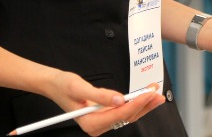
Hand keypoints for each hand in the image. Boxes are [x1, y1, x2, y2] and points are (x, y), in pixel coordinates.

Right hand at [44, 73, 163, 135]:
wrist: (54, 85)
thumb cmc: (63, 86)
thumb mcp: (79, 87)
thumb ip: (100, 95)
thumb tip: (120, 99)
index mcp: (90, 123)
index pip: (119, 114)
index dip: (136, 103)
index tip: (148, 93)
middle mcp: (97, 126)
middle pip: (127, 117)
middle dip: (144, 105)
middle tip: (157, 93)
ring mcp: (101, 122)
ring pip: (127, 115)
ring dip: (142, 105)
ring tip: (155, 94)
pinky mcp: (104, 116)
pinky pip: (123, 112)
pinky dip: (135, 104)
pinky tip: (144, 97)